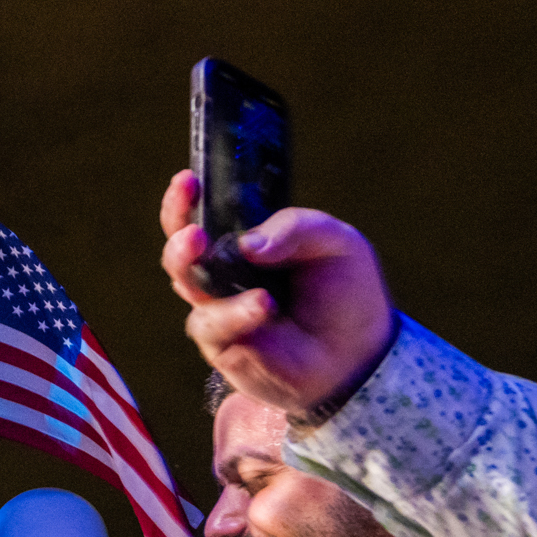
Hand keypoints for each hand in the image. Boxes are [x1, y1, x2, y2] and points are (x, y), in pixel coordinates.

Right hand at [159, 170, 397, 416]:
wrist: (357, 356)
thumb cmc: (346, 295)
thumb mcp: (337, 243)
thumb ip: (295, 228)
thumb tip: (246, 245)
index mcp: (248, 241)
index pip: (206, 213)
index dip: (187, 200)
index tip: (188, 181)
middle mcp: (225, 273)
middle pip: (180, 250)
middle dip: (179, 238)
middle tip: (193, 235)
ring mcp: (219, 308)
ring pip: (188, 285)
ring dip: (207, 280)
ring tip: (252, 286)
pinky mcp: (220, 343)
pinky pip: (211, 323)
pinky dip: (236, 314)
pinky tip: (265, 308)